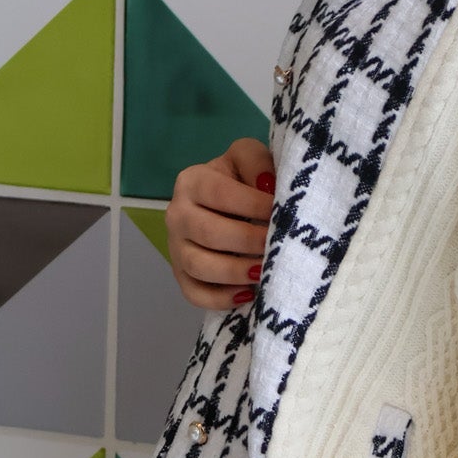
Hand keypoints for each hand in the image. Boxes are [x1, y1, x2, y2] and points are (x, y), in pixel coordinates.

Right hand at [165, 137, 275, 309]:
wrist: (231, 206)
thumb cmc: (244, 181)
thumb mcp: (250, 158)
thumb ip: (257, 162)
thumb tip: (266, 186)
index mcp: (192, 181)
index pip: (220, 193)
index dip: (253, 205)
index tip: (281, 213)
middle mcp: (177, 214)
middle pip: (208, 233)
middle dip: (247, 241)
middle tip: (275, 245)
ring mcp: (176, 248)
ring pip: (198, 266)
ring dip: (235, 271)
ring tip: (264, 271)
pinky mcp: (182, 276)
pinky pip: (194, 294)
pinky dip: (221, 299)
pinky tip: (248, 294)